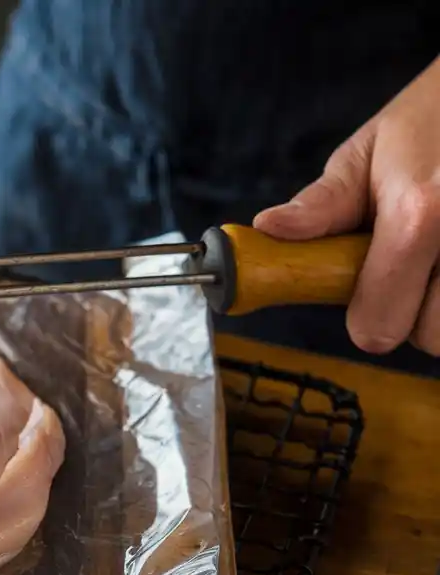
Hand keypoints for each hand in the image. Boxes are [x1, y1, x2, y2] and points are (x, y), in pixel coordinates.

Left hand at [254, 56, 439, 356]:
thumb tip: (269, 230)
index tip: (366, 294)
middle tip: (413, 270)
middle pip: (431, 337)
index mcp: (419, 217)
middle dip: (416, 314)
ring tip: (439, 259)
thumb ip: (321, 206)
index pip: (379, 327)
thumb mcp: (366, 154)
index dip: (366, 318)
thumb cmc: (431, 118)